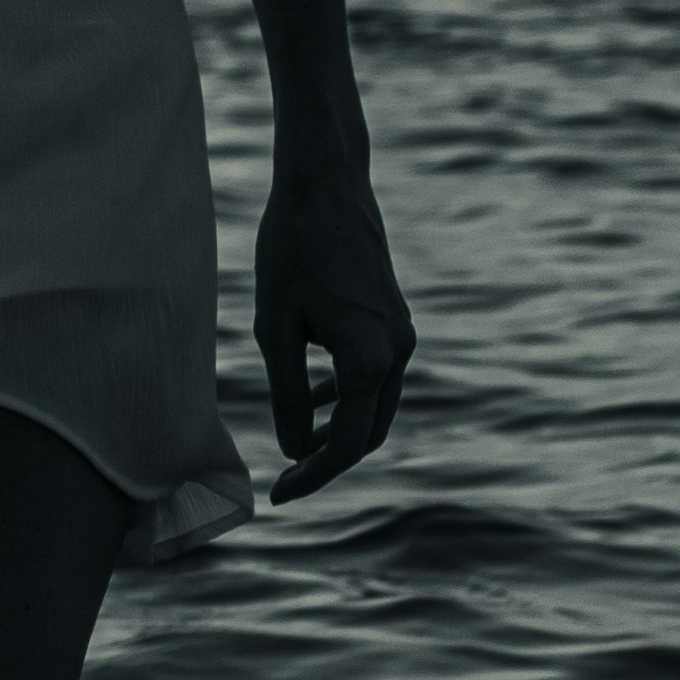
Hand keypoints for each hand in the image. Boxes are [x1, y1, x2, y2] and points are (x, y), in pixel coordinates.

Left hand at [253, 152, 415, 501]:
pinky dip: (348, 397)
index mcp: (370, 358)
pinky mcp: (395, 319)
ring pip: (376, 406)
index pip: (348, 444)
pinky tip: (314, 399)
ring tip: (296, 445)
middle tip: (286, 477)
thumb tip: (294, 447)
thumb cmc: (292, 248)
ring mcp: (402, 334)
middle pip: (370, 433)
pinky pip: (377, 375)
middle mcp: (398, 351)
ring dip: (340, 430)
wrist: (326, 185)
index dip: (313, 475)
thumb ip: (288, 393)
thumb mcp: (277, 326)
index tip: (278, 494)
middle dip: (329, 460)